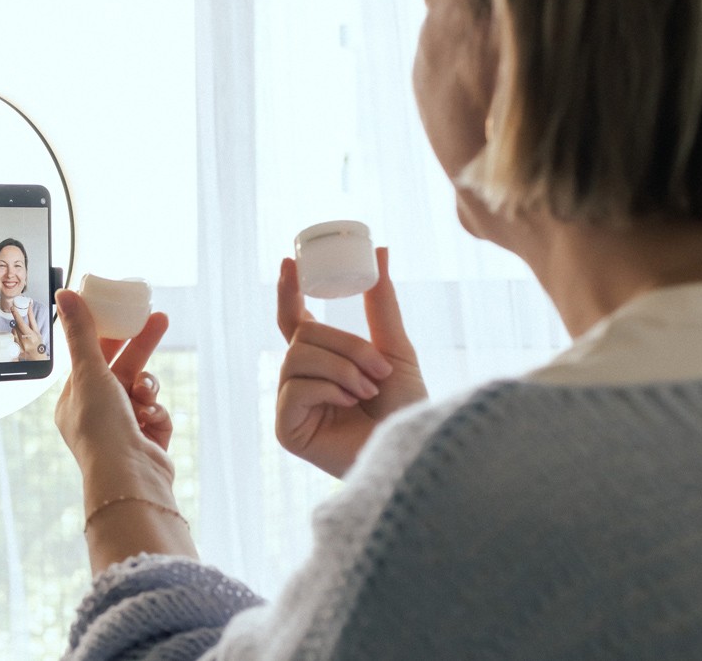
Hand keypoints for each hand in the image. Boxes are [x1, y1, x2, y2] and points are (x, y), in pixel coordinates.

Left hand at [10, 302, 46, 360]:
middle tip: (23, 328)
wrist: (37, 357)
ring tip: (23, 336)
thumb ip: (32, 319)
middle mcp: (24, 341)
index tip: (12, 308)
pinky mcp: (15, 349)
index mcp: (31, 335)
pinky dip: (14, 337)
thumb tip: (29, 307)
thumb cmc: (38, 344)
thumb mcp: (37, 331)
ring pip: (13, 332)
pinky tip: (20, 341)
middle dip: (18, 324)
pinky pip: (12, 339)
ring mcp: (19, 345)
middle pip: (16, 327)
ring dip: (16, 331)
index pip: (21, 323)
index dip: (16, 315)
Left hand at [53, 289, 174, 479]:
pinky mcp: (148, 442)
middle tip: (160, 319)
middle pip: (122, 369)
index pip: (92, 358)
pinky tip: (151, 421)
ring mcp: (124, 429)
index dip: (110, 334)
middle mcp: (97, 415)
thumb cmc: (101, 427)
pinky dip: (157, 414)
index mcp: (75, 401)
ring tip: (145, 395)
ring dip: (148, 388)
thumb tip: (64, 294)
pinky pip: (157, 414)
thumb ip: (81, 333)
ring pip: (143, 391)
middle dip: (141, 346)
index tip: (127, 313)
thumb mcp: (89, 372)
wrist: (130, 477)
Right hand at [276, 247, 427, 477]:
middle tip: (379, 371)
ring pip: (297, 358)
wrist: (414, 451)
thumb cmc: (407, 407)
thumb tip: (379, 251)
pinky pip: (294, 389)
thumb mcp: (395, 347)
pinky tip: (349, 405)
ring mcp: (291, 405)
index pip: (294, 320)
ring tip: (368, 392)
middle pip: (303, 335)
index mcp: (322, 361)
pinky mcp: (287, 430)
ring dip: (342, 369)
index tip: (289, 263)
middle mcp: (301, 380)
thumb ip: (381, 303)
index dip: (287, 292)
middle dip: (346, 346)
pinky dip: (327, 390)